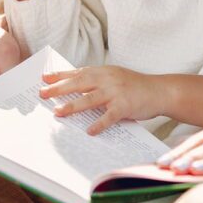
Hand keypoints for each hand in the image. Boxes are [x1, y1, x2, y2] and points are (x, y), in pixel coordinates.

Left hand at [39, 66, 166, 134]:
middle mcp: (108, 79)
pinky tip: (89, 131)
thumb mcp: (115, 77)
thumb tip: (74, 87)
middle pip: (79, 83)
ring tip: (57, 112)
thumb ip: (98, 81)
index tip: (44, 78)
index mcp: (104, 72)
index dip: (60, 75)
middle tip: (42, 94)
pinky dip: (99, 124)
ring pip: (90, 98)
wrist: (160, 90)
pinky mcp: (125, 105)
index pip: (78, 72)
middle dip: (59, 88)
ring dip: (72, 106)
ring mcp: (117, 92)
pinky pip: (109, 116)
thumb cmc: (136, 86)